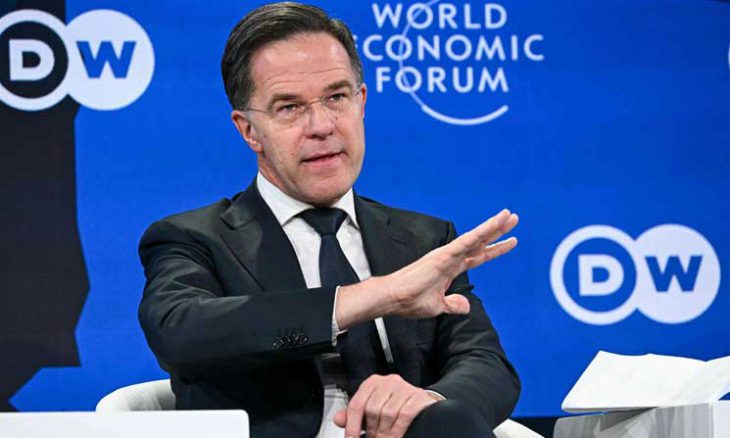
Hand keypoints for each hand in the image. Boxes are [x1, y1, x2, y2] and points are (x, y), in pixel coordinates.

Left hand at [333, 374, 438, 437]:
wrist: (420, 403)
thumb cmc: (394, 405)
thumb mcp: (371, 408)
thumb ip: (353, 415)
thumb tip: (338, 419)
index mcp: (372, 383)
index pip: (357, 404)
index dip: (352, 425)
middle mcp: (388, 381)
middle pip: (372, 409)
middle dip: (371, 430)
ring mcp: (404, 387)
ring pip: (388, 413)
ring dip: (385, 432)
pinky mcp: (418, 396)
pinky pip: (405, 415)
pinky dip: (398, 430)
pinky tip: (395, 437)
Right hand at [336, 209, 517, 327]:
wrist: (394, 299)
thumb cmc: (410, 300)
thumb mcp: (438, 306)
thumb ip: (453, 304)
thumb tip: (466, 306)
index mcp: (451, 269)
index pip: (478, 256)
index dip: (495, 249)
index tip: (511, 241)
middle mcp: (451, 258)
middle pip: (480, 242)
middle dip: (498, 231)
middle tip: (514, 218)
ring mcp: (447, 255)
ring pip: (475, 238)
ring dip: (493, 226)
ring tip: (509, 215)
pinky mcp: (443, 255)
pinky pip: (465, 242)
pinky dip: (479, 233)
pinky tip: (492, 226)